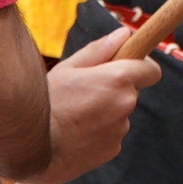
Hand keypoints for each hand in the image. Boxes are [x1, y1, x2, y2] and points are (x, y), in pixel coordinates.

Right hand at [36, 25, 158, 183]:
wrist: (31, 148)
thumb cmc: (45, 102)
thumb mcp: (67, 68)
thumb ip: (100, 49)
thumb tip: (123, 34)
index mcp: (117, 79)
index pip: (151, 70)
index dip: (141, 66)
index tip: (128, 66)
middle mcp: (125, 104)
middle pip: (132, 91)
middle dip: (115, 89)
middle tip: (85, 90)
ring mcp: (120, 129)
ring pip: (120, 114)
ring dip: (106, 111)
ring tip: (75, 114)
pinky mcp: (113, 150)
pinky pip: (111, 134)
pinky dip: (99, 132)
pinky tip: (75, 131)